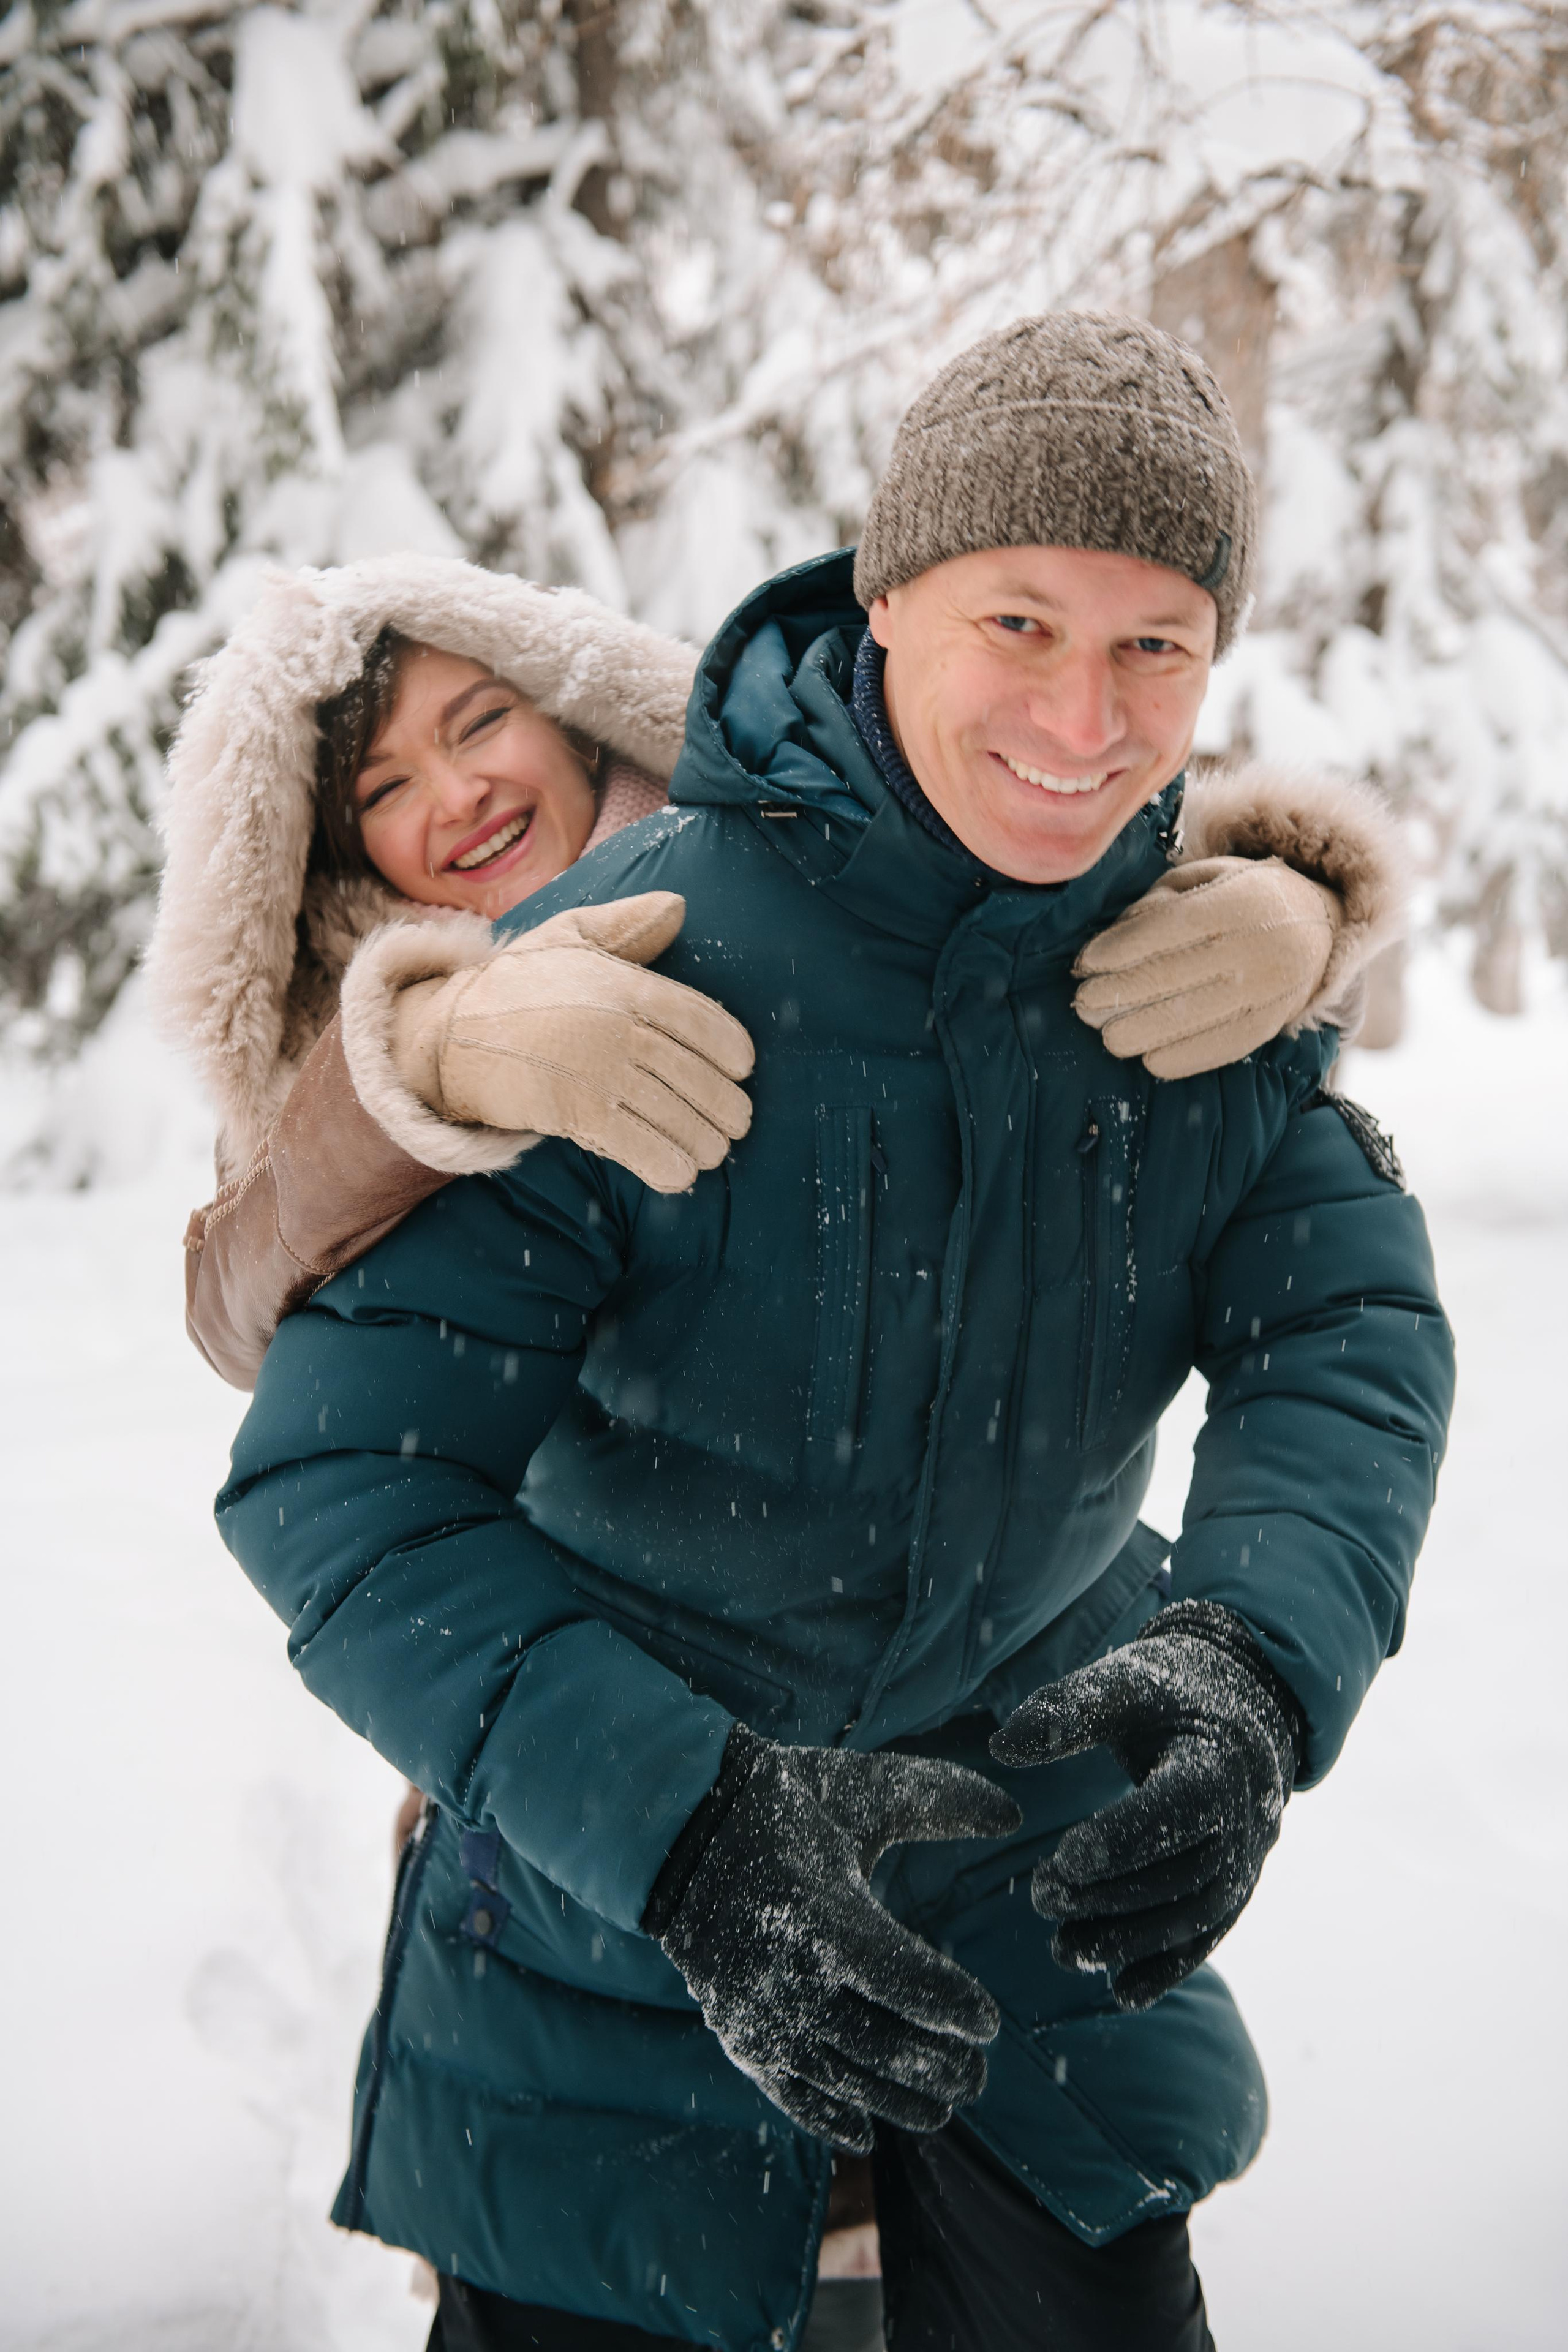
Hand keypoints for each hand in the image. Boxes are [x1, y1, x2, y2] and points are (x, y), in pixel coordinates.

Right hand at [391, 892, 753, 1190]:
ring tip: (711, 1150)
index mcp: (628, 986)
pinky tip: (680, 1173)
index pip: (705, 1020)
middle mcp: (621, 1028)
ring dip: (705, 1142)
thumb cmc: (519, 985)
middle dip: (726, 1108)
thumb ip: (627, 925)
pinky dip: (667, 1164)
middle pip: (700, 1077)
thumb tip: (678, 906)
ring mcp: (600, 1072)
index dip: (732, 1050)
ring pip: (677, 1117)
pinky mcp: (577, 1113)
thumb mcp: (569, 936)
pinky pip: (640, 1146)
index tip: (743, 1068)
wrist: (453, 1033)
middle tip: (735, 1123)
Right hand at [644, 1726, 1020, 2151]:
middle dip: (942, 2065)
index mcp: (826, 1918)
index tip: (989, 2022)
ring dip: (900, 2100)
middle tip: (979, 2073)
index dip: (957, 2009)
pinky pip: (790, 2094)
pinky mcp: (739, 2035)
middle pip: (887, 2045)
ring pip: (847, 2079)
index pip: (912, 1986)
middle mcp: (791, 1980)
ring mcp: (761, 2016)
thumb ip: (942, 1799)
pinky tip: (865, 2135)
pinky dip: (828, 2119)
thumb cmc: (788, 1807)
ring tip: (945, 2104)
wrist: (682, 1833)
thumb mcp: (864, 1790)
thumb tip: (1016, 1814)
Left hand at [990, 1602, 1301, 2010]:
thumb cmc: (1171, 1689)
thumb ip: (1067, 1711)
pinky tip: (1121, 1991)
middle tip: (1041, 1897)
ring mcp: (1245, 1863)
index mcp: (1216, 1764)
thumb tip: (1003, 1747)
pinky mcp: (1236, 1889)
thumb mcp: (1123, 1683)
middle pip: (1177, 1875)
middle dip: (1107, 1896)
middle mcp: (1242, 1822)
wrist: (1243, 1708)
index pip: (1175, 1812)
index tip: (1064, 1857)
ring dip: (1128, 1942)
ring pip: (1189, 1917)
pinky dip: (1168, 1968)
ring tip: (1062, 1950)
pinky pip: (1207, 1936)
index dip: (1122, 1840)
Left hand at [1073, 855, 1340, 1079]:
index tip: (1085, 964)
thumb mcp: (1206, 877)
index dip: (1119, 949)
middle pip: (1172, 976)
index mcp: (1240, 900)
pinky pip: (1220, 1048)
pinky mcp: (1272, 1024)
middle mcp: (1258, 944)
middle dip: (1118, 994)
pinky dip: (1180, 1058)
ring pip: (1191, 1018)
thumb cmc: (1244, 897)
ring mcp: (1269, 989)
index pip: (1167, 929)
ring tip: (1107, 1034)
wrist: (1322, 929)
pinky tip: (1147, 1058)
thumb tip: (1111, 937)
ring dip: (1140, 1032)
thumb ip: (1160, 899)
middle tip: (1083, 1004)